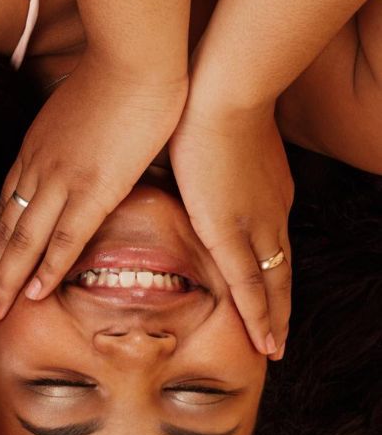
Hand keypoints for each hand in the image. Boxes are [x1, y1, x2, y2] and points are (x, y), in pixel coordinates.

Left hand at [0, 54, 187, 321]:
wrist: (132, 55)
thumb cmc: (114, 79)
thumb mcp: (76, 114)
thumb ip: (69, 142)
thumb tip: (77, 157)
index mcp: (32, 152)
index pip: (1, 209)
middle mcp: (36, 170)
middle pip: (2, 231)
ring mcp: (60, 180)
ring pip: (21, 241)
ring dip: (3, 281)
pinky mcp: (92, 187)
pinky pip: (63, 237)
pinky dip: (45, 268)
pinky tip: (32, 294)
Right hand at [169, 96, 291, 357]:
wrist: (220, 84)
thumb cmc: (202, 97)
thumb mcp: (199, 135)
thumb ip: (185, 159)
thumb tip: (157, 162)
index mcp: (262, 188)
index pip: (267, 238)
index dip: (267, 268)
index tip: (265, 292)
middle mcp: (268, 211)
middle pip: (278, 268)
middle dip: (278, 305)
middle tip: (275, 338)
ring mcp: (254, 222)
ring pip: (272, 283)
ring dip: (273, 319)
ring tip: (272, 349)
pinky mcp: (232, 230)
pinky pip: (251, 284)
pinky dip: (260, 315)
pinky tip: (264, 342)